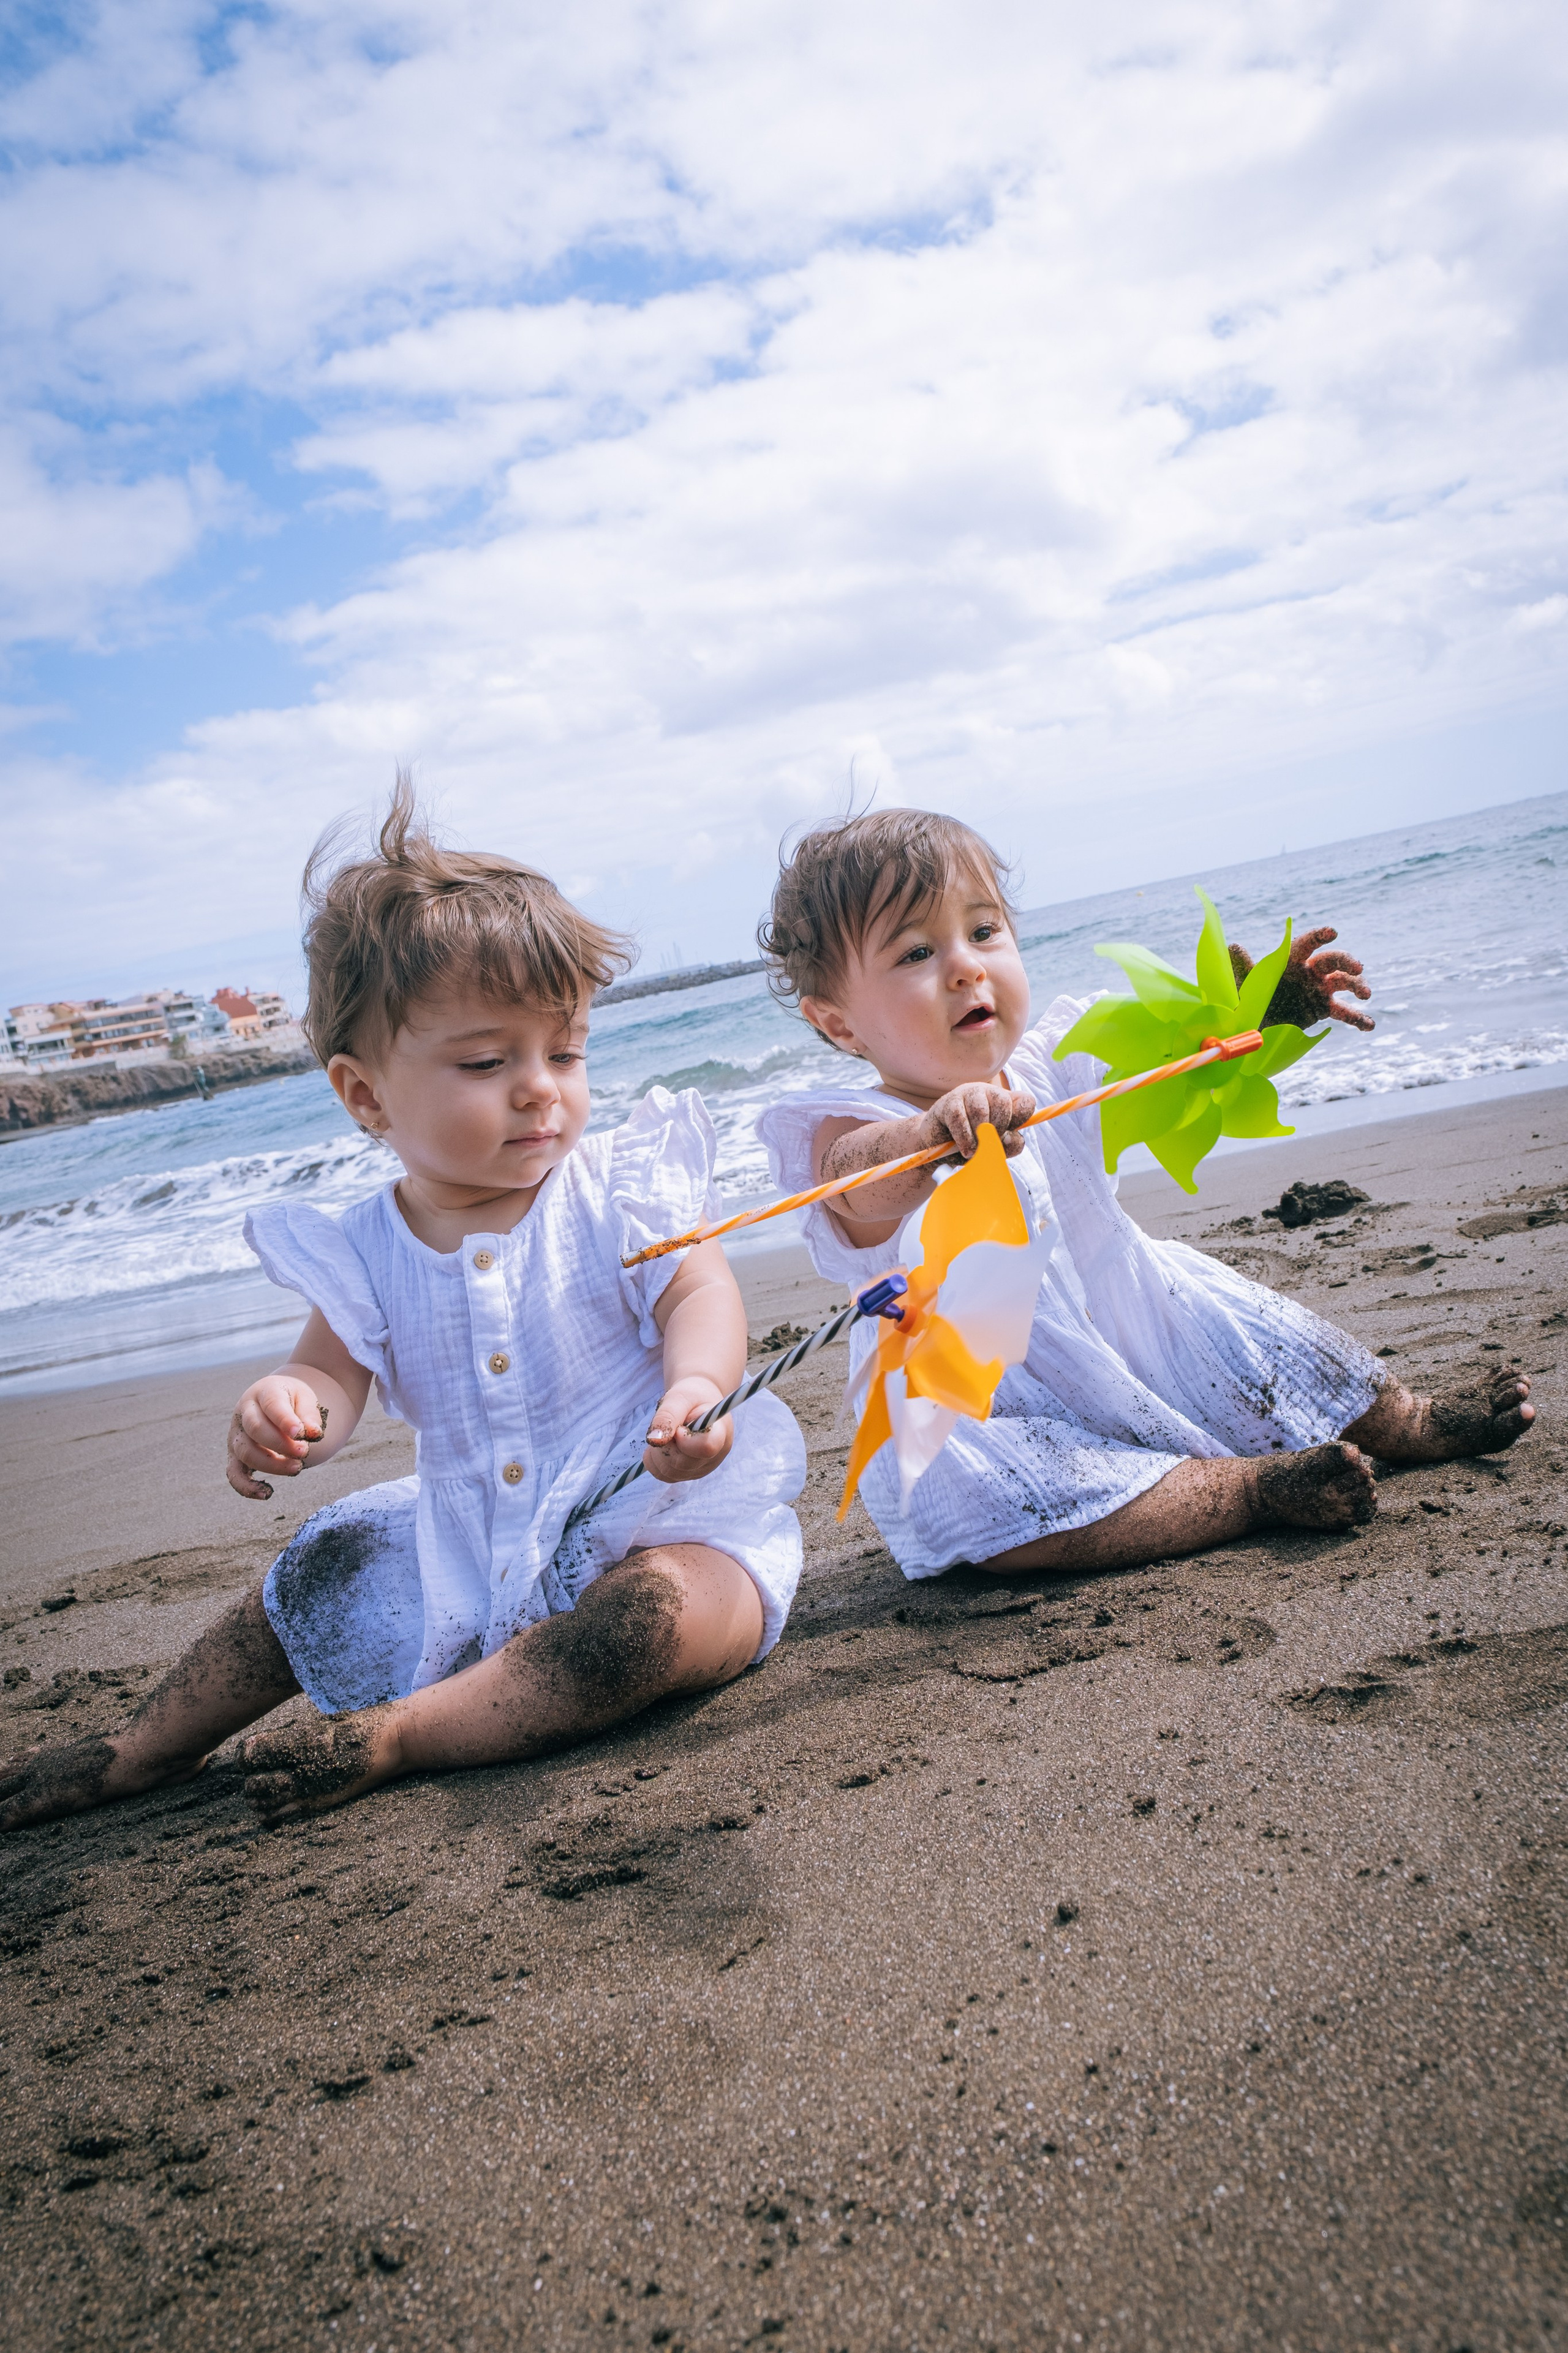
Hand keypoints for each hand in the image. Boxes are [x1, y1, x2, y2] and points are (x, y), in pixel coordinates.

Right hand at [227, 1375, 325, 1499]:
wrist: (277, 1401)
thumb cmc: (293, 1401)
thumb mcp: (305, 1399)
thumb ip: (309, 1415)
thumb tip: (313, 1434)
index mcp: (264, 1391)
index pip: (272, 1405)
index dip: (285, 1420)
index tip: (301, 1434)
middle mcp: (244, 1411)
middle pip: (256, 1429)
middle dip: (281, 1445)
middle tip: (304, 1452)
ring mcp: (237, 1434)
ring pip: (246, 1452)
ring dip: (271, 1465)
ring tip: (297, 1468)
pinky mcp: (235, 1455)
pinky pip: (234, 1473)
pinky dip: (247, 1487)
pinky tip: (267, 1493)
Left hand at [643, 1377, 733, 1484]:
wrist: (697, 1403)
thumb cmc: (691, 1397)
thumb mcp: (679, 1397)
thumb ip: (667, 1415)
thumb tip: (654, 1440)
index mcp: (720, 1432)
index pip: (705, 1448)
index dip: (685, 1440)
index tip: (679, 1428)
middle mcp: (715, 1456)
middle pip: (682, 1463)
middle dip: (665, 1445)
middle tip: (667, 1426)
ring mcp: (703, 1468)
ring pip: (671, 1473)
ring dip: (657, 1453)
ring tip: (665, 1433)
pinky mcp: (689, 1474)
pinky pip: (665, 1476)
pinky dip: (655, 1461)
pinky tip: (661, 1445)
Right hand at [922, 1082, 1036, 1159]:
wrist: (938, 1148)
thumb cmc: (970, 1145)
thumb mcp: (996, 1149)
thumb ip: (1011, 1145)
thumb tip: (1011, 1137)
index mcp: (1005, 1102)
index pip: (1026, 1101)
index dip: (1021, 1119)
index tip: (1010, 1133)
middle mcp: (988, 1092)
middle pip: (1003, 1103)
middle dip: (998, 1128)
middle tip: (988, 1143)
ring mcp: (967, 1094)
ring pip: (980, 1110)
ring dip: (978, 1136)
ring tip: (974, 1150)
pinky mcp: (948, 1103)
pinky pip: (959, 1118)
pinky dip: (964, 1138)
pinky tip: (965, 1149)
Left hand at [1232, 928, 1373, 1032]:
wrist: (1254, 1025)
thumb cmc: (1247, 998)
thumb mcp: (1243, 985)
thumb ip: (1242, 967)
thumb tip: (1233, 947)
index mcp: (1290, 960)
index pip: (1307, 944)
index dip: (1319, 936)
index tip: (1332, 932)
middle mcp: (1308, 971)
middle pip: (1332, 960)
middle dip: (1347, 961)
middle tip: (1358, 968)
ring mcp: (1319, 989)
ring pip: (1344, 982)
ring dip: (1358, 985)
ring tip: (1365, 996)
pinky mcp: (1323, 1008)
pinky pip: (1344, 1012)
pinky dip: (1358, 1018)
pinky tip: (1369, 1026)